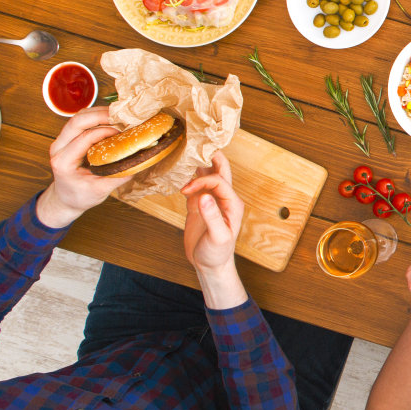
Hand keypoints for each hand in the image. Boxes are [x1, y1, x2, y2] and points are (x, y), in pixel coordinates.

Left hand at [37, 107, 129, 228]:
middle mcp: (58, 148)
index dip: (104, 131)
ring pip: (78, 117)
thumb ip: (118, 175)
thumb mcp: (100, 190)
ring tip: (119, 116)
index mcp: (63, 162)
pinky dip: (96, 116)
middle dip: (100, 115)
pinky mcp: (68, 138)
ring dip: (98, 112)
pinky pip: (80, 121)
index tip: (123, 131)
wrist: (65, 198)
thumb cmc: (80, 196)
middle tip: (121, 116)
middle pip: (77, 121)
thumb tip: (139, 161)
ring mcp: (61, 141)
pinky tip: (111, 119)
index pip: (84, 138)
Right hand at [182, 152, 243, 277]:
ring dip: (197, 165)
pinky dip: (186, 178)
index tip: (186, 190)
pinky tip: (178, 173)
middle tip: (196, 144)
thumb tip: (204, 197)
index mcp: (232, 203)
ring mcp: (211, 200)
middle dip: (210, 156)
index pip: (219, 181)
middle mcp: (223, 198)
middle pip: (219, 170)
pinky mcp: (198, 206)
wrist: (210, 266)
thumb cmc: (218, 254)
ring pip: (206, 175)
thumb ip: (212, 217)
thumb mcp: (218, 238)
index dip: (202, 181)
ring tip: (183, 155)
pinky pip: (194, 186)